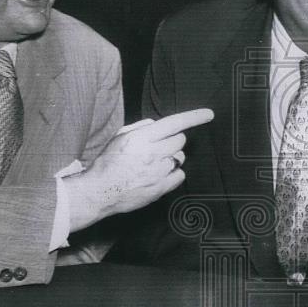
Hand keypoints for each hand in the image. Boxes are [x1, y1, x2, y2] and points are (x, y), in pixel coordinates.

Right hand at [65, 108, 213, 230]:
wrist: (99, 192)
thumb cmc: (108, 163)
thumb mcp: (119, 137)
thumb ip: (141, 127)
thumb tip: (158, 124)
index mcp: (141, 138)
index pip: (174, 123)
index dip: (194, 117)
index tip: (208, 114)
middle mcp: (152, 154)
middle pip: (180, 140)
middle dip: (173, 141)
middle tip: (158, 147)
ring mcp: (158, 172)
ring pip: (180, 158)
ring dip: (172, 157)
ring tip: (154, 163)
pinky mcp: (161, 188)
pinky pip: (180, 175)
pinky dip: (173, 174)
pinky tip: (159, 175)